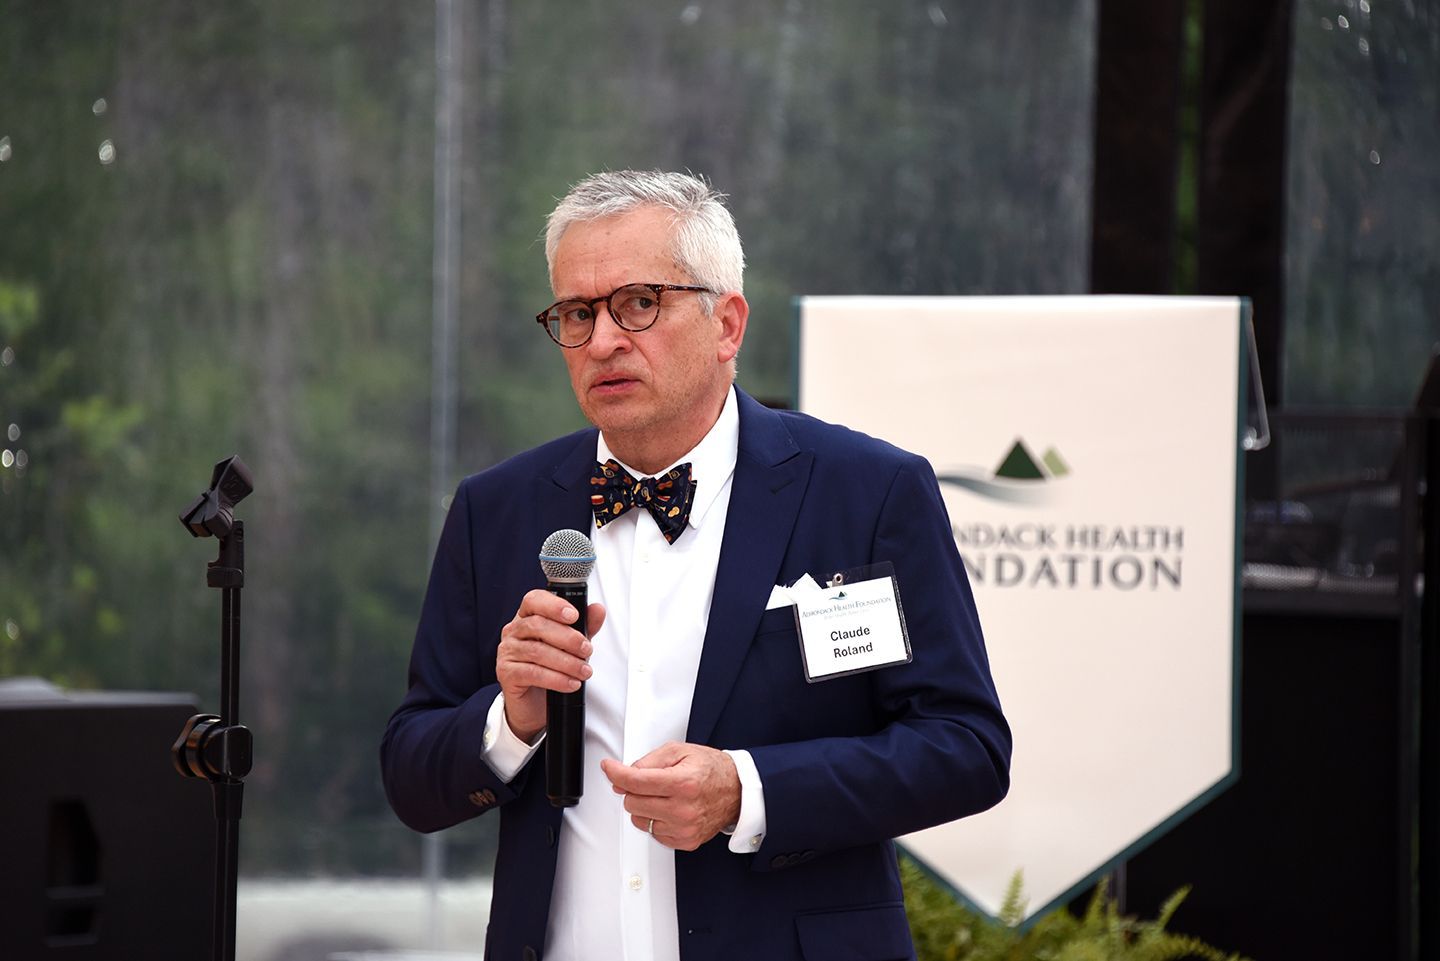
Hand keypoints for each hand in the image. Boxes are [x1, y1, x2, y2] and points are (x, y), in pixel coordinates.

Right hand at [496, 589, 604, 741]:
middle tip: (587, 649)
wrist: (536, 703)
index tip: (574, 615)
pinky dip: (556, 679)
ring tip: (584, 671)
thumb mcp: (572, 645)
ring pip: (537, 651)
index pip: (534, 600)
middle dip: (567, 637)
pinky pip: (532, 673)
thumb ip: (584, 626)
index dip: (553, 605)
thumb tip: (598, 610)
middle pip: (537, 625)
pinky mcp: (506, 673)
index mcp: (527, 617)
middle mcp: (514, 631)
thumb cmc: (552, 667)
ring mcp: (507, 652)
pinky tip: (571, 683)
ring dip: (566, 662)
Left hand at [601, 742, 741, 850]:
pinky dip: (656, 820)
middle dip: (634, 789)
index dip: (616, 773)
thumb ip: (649, 761)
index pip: (635, 781)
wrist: (737, 791)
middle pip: (632, 802)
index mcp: (682, 783)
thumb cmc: (711, 770)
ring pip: (639, 820)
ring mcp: (684, 828)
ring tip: (664, 796)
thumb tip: (623, 776)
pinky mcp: (685, 841)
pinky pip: (653, 833)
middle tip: (649, 782)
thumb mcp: (680, 751)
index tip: (609, 768)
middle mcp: (683, 809)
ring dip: (645, 806)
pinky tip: (671, 809)